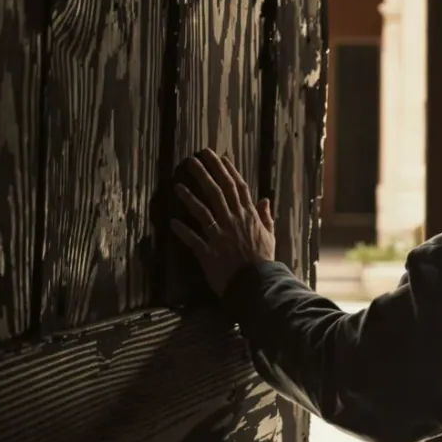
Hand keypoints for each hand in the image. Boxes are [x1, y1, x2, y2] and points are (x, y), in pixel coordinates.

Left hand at [172, 148, 275, 296]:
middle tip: (193, 158)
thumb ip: (265, 217)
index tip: (219, 156)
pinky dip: (182, 231)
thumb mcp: (269, 236)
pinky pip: (193, 239)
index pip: (237, 187)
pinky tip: (172, 221)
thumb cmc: (264, 261)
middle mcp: (233, 221)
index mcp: (248, 216)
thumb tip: (265, 199)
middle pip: (217, 192)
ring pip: (202, 210)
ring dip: (189, 196)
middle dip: (205, 173)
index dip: (227, 170)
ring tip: (177, 183)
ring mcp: (220, 235)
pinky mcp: (208, 251)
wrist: (258, 284)